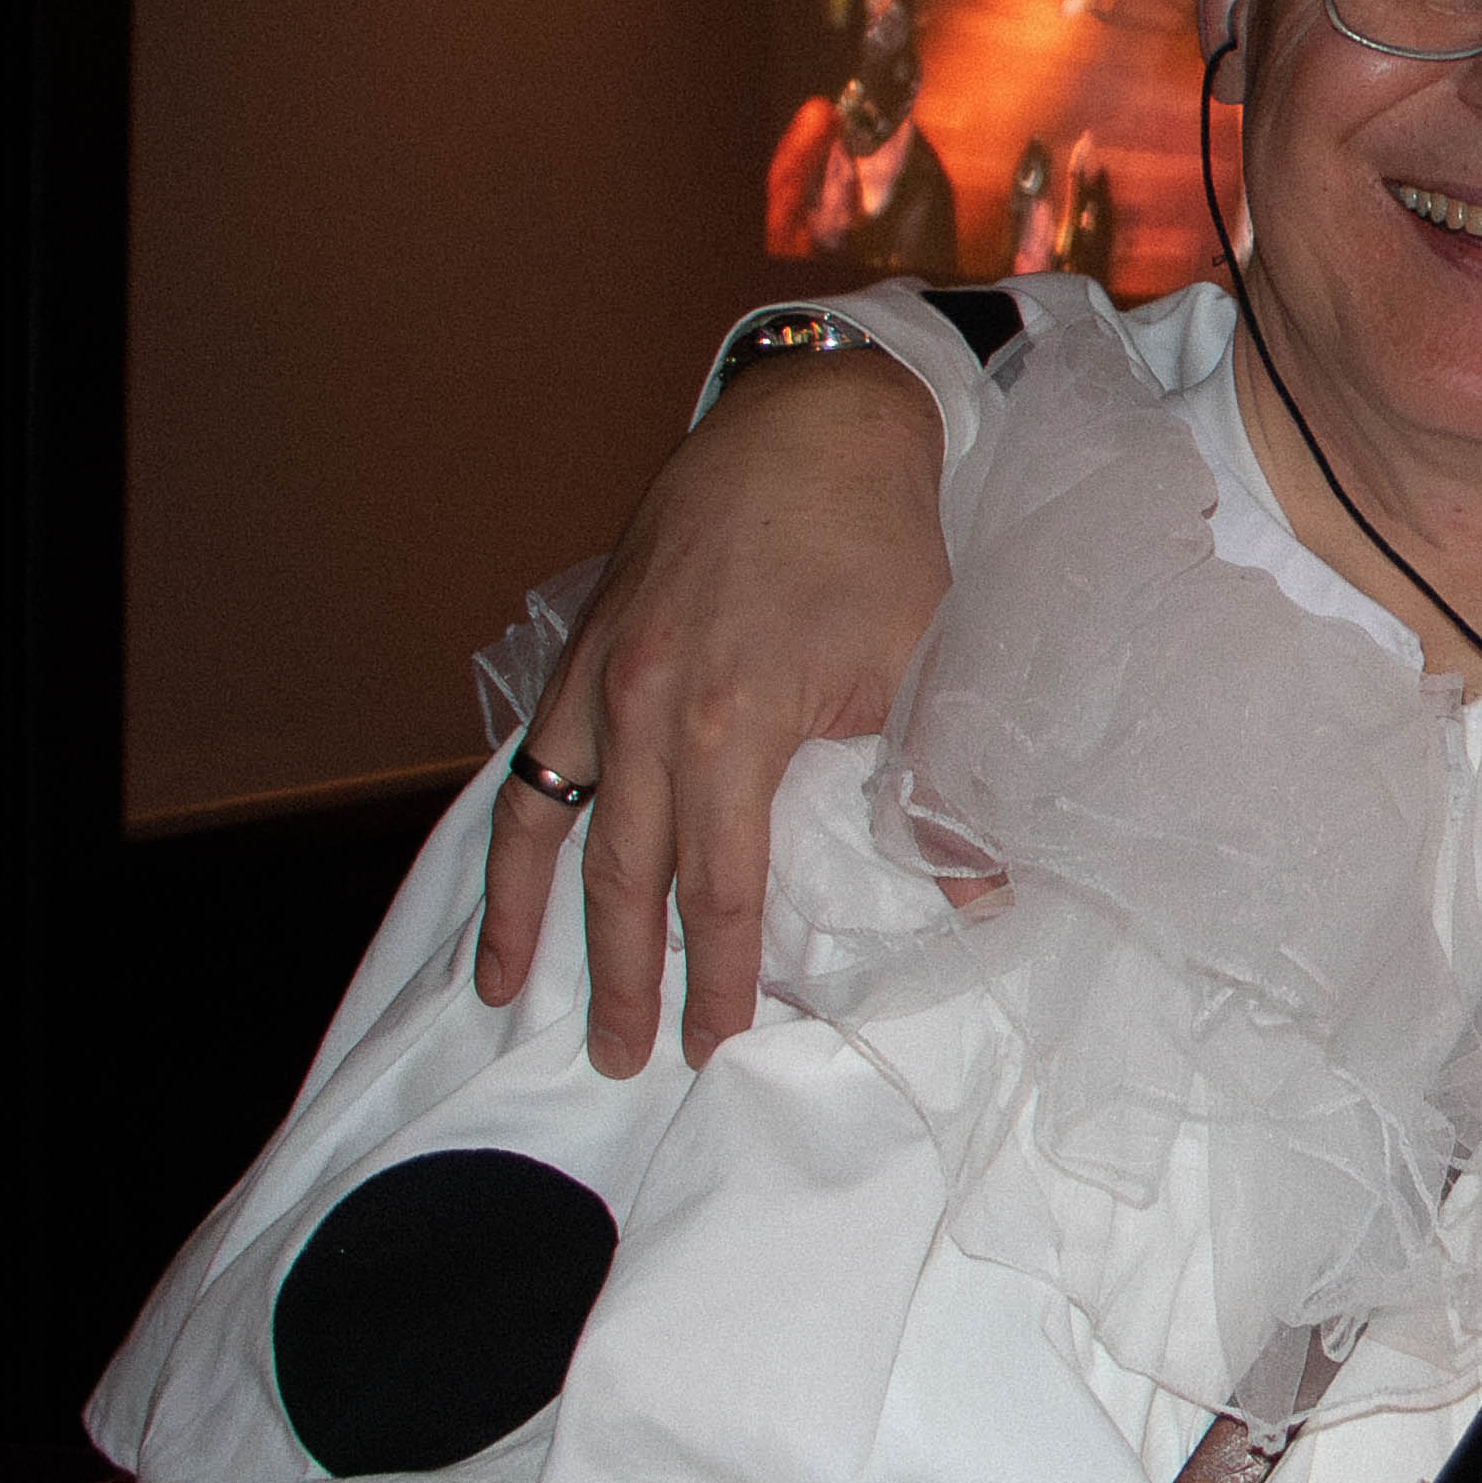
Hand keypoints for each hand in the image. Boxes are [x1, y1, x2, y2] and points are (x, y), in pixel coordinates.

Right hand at [475, 354, 952, 1076]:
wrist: (815, 423)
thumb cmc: (878, 540)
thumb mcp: (922, 666)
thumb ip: (935, 791)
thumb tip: (982, 894)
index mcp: (732, 722)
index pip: (717, 885)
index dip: (714, 974)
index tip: (715, 1041)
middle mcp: (644, 705)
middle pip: (622, 875)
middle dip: (621, 976)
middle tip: (620, 1059)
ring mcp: (600, 674)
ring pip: (548, 823)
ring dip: (530, 918)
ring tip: (505, 996)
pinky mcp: (583, 647)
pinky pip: (530, 758)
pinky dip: (509, 826)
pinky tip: (500, 879)